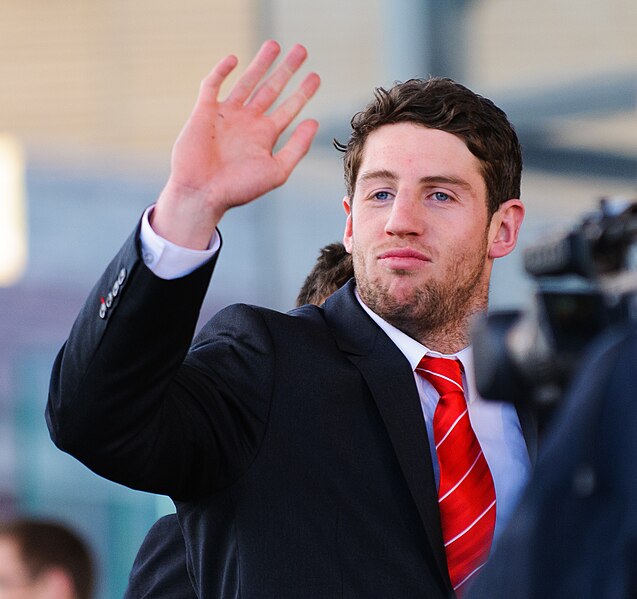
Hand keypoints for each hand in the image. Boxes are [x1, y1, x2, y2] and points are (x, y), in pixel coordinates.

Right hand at [152, 40, 320, 248]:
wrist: (202, 194)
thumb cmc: (239, 189)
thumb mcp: (276, 171)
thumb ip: (296, 148)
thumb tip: (314, 122)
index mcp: (264, 137)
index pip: (288, 109)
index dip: (302, 93)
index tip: (315, 77)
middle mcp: (247, 123)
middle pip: (271, 89)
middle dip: (286, 70)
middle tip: (301, 51)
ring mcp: (226, 116)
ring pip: (246, 82)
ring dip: (260, 64)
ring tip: (274, 45)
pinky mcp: (204, 112)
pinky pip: (212, 85)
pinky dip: (221, 71)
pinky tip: (234, 59)